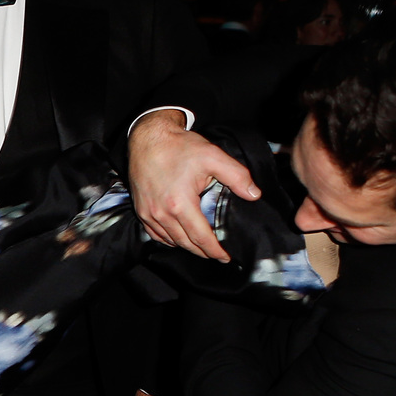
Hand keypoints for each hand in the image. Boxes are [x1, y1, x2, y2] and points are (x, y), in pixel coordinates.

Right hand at [128, 109, 261, 260]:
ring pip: (171, 241)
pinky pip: (155, 234)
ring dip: (187, 246)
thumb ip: (237, 176)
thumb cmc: (179, 147)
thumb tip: (254, 195)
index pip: (201, 237)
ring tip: (201, 247)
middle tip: (217, 255)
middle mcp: (162, 213)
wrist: (148, 139)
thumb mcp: (213, 156)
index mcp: (180, 204)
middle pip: (186, 243)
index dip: (215, 250)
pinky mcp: (141, 210)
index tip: (225, 257)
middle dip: (203, 252)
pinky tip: (179, 238)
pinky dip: (169, 240)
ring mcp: (149, 213)